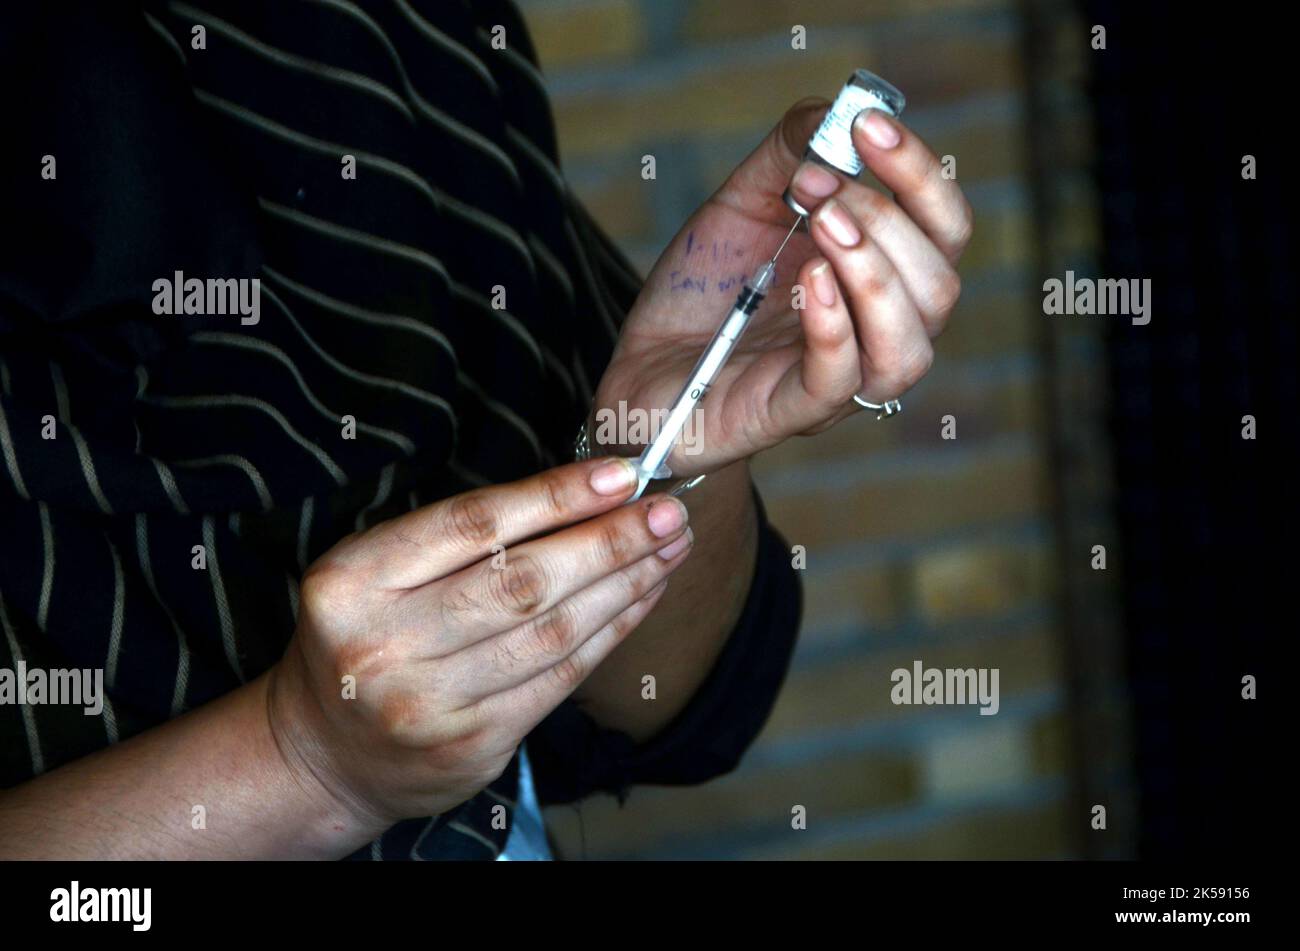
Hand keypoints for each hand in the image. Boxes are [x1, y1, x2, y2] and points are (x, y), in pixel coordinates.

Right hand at [265, 458, 693, 830]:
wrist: (327, 753)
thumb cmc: (367, 635)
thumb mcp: (377, 572)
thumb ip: (459, 538)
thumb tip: (583, 493)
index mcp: (354, 581)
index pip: (473, 525)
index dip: (556, 496)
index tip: (621, 475)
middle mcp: (386, 645)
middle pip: (523, 581)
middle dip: (610, 542)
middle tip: (668, 513)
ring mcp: (429, 704)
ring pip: (552, 632)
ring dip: (624, 585)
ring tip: (668, 549)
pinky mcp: (472, 747)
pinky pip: (560, 679)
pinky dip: (612, 633)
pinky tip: (642, 598)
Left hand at [593, 99, 972, 473]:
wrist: (644, 366)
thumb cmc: (706, 292)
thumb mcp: (742, 205)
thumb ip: (788, 155)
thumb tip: (834, 113)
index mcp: (882, 279)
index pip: (943, 231)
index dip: (921, 176)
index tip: (867, 125)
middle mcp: (875, 334)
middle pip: (939, 287)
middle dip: (888, 221)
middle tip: (820, 184)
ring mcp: (839, 381)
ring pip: (907, 347)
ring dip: (874, 274)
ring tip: (823, 224)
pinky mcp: (790, 410)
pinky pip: (838, 380)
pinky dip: (835, 327)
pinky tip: (810, 279)